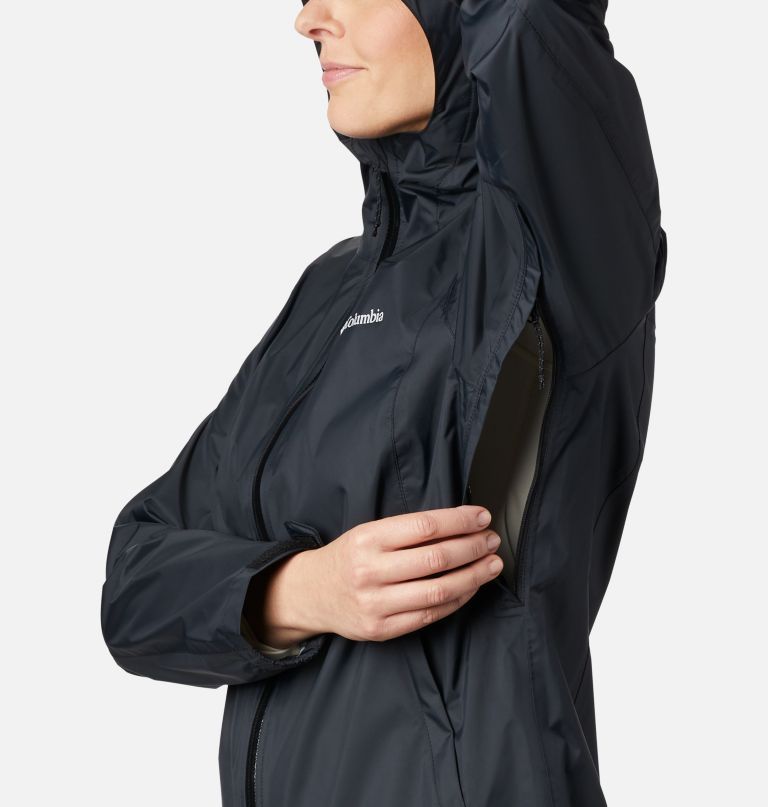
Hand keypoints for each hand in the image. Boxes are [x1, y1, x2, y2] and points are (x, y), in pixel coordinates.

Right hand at [255, 505, 502, 646]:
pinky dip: (457, 600)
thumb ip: (408, 530)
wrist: (311, 594)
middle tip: (491, 540)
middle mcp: (370, 570)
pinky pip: (430, 615)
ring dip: (473, 576)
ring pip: (439, 590)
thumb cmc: (348, 557)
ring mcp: (375, 603)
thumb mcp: (368, 532)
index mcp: (368, 538)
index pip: (425, 526)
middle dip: (473, 547)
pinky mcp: (381, 629)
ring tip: (491, 564)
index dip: (460, 521)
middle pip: (437, 558)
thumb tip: (460, 523)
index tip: (482, 517)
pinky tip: (470, 587)